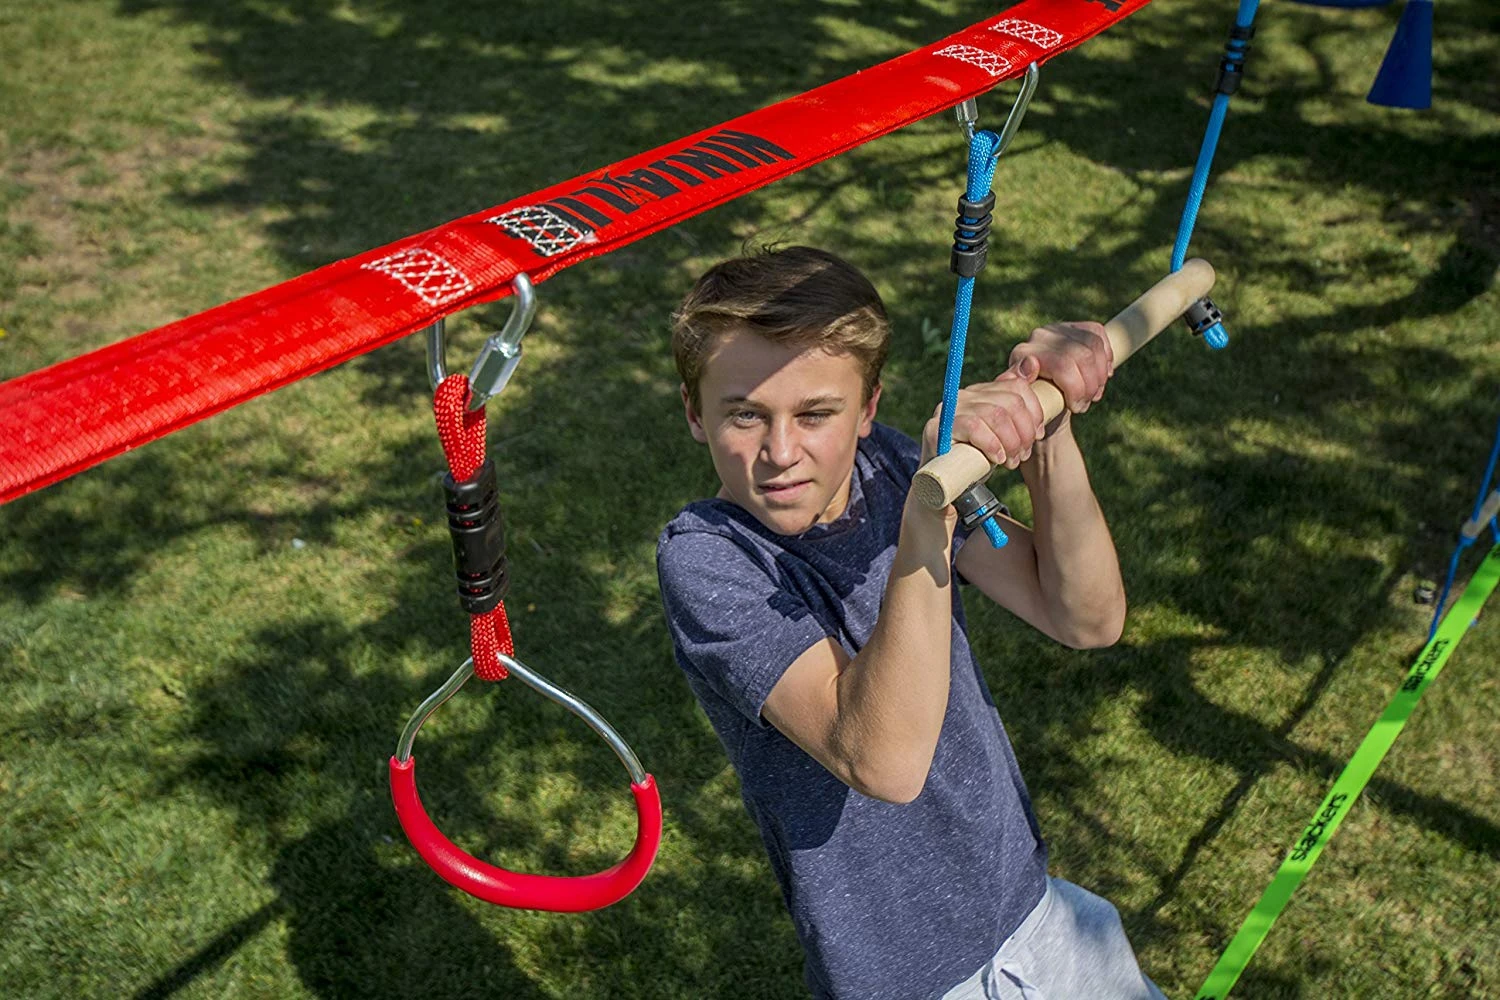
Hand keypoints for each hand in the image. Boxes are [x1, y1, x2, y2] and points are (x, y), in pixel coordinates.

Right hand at [923, 356, 1045, 470]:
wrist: (946, 483)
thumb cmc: (979, 456)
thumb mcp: (1005, 432)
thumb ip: (1019, 404)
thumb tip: (1032, 362)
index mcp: (983, 391)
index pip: (1017, 386)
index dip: (1034, 412)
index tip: (1037, 436)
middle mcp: (965, 394)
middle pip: (1010, 402)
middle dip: (1024, 432)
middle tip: (1023, 455)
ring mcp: (950, 409)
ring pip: (995, 414)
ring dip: (1011, 442)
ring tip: (1011, 462)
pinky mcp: (938, 427)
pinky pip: (974, 427)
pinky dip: (992, 445)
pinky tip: (997, 459)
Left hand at [1008, 322, 1112, 414]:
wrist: (1044, 395)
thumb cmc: (1036, 403)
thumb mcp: (1029, 403)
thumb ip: (1023, 385)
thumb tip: (1029, 365)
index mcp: (1023, 353)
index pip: (1062, 364)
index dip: (1076, 389)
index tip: (1076, 408)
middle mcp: (1040, 336)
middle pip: (1082, 356)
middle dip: (1089, 386)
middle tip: (1085, 405)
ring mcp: (1058, 329)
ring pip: (1093, 347)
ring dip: (1099, 377)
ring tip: (1093, 396)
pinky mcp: (1076, 326)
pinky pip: (1099, 335)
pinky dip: (1105, 359)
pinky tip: (1102, 377)